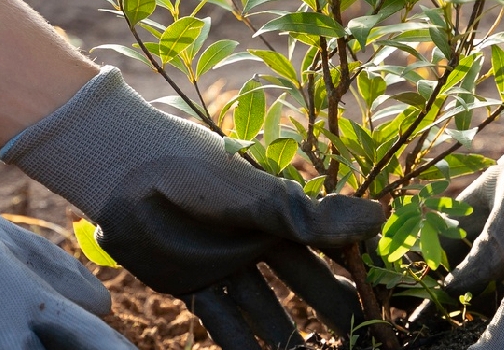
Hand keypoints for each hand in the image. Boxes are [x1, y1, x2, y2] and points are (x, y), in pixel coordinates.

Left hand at [2, 67, 385, 349]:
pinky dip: (242, 345)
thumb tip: (380, 217)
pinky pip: (223, 321)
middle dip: (331, 311)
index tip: (381, 302)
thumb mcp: (254, 197)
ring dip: (287, 338)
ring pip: (266, 310)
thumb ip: (311, 216)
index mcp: (280, 211)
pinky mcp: (193, 284)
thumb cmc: (193, 171)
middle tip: (359, 339)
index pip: (328, 245)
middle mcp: (258, 239)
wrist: (122, 170)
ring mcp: (227, 263)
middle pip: (305, 283)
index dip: (354, 271)